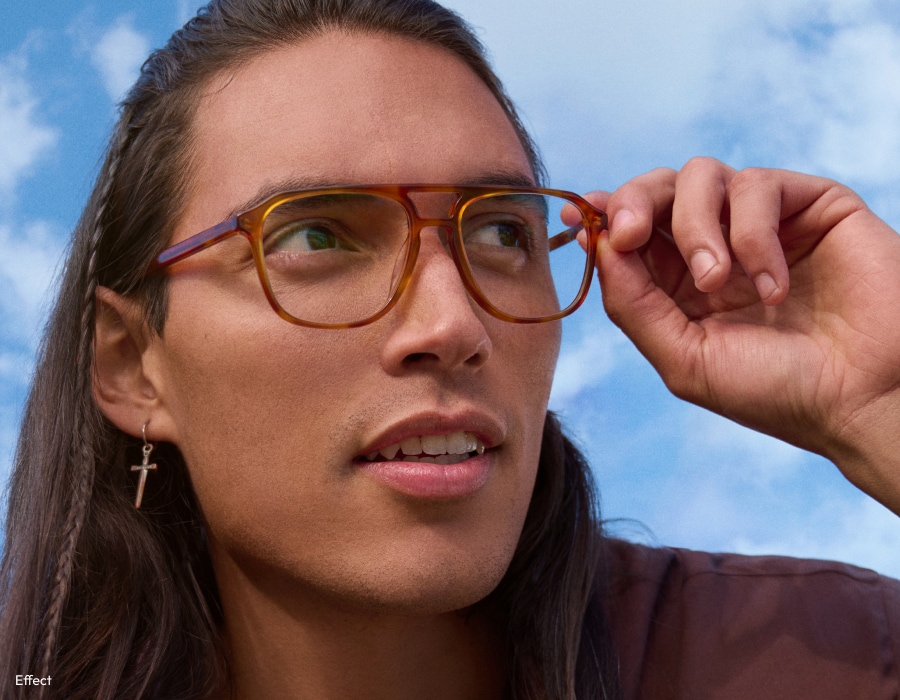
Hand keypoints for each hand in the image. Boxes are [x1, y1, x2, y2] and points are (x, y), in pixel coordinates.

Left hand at [579, 158, 899, 513]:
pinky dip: (753, 236)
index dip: (601, 216)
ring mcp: (761, 224)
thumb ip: (633, 303)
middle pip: (657, 189)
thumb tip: (597, 244)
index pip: (631, 230)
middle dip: (633, 203)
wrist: (861, 398)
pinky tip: (773, 286)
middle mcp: (716, 246)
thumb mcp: (683, 358)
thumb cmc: (776, 390)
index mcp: (679, 283)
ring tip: (717, 282)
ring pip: (701, 175)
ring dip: (696, 227)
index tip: (574, 219)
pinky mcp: (809, 205)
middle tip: (628, 233)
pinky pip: (757, 185)